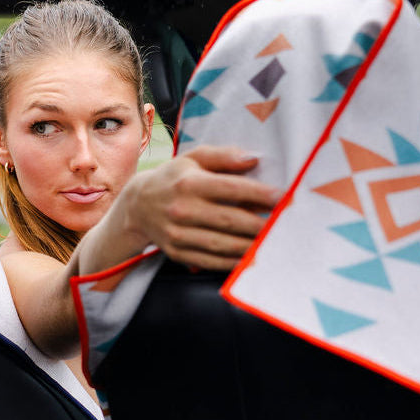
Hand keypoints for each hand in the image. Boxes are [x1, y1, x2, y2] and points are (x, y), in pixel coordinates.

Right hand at [121, 145, 281, 270]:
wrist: (137, 206)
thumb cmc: (173, 178)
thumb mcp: (193, 158)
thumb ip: (223, 156)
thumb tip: (253, 159)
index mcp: (189, 182)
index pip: (230, 188)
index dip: (258, 194)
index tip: (281, 198)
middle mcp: (182, 209)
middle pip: (229, 220)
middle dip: (259, 224)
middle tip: (282, 226)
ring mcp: (178, 234)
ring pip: (221, 244)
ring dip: (249, 246)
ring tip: (270, 245)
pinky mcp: (177, 252)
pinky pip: (209, 260)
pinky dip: (231, 262)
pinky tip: (248, 259)